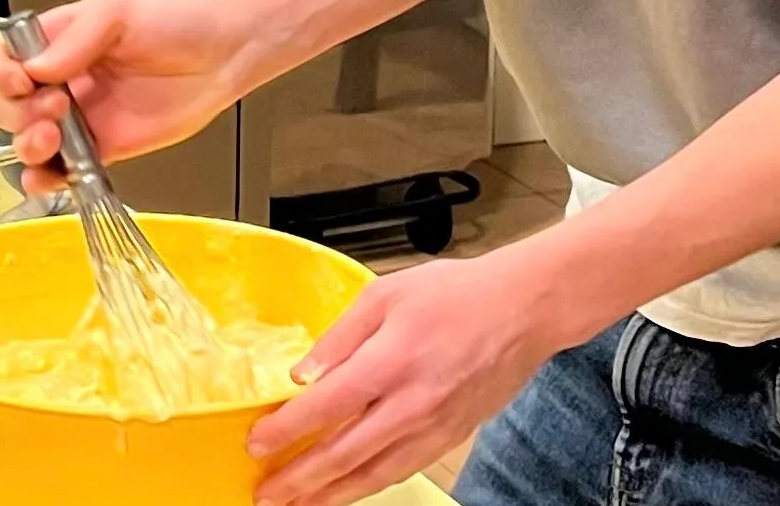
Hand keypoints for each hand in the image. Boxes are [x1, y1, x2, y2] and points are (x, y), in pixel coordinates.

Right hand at [0, 0, 252, 195]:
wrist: (222, 54)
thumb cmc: (174, 20)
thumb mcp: (118, 9)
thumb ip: (76, 37)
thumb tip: (37, 69)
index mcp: (57, 41)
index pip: (5, 59)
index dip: (3, 73)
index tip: (25, 80)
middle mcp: (62, 80)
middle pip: (9, 104)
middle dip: (20, 111)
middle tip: (58, 105)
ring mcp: (80, 118)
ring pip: (27, 140)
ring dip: (27, 144)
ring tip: (53, 137)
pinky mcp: (103, 149)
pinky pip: (61, 170)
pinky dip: (44, 178)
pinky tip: (47, 175)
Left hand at [247, 249, 574, 505]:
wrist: (522, 311)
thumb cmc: (456, 294)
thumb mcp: (386, 294)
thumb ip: (340, 337)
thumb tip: (302, 374)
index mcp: (392, 360)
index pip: (327, 406)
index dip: (287, 430)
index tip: (256, 444)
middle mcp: (413, 403)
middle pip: (345, 453)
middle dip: (300, 480)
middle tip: (266, 494)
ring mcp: (434, 427)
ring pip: (373, 474)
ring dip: (331, 495)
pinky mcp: (449, 438)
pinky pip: (401, 470)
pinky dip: (368, 486)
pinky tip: (345, 491)